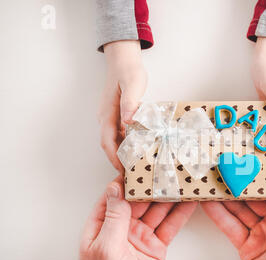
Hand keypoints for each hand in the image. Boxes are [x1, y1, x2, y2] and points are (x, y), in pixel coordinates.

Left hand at [80, 178, 196, 259]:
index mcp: (103, 227)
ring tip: (181, 181)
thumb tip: (114, 189)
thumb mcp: (107, 248)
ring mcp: (140, 237)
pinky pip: (169, 227)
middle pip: (139, 201)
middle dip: (152, 185)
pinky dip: (179, 215)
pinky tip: (187, 204)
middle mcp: (122, 229)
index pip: (115, 196)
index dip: (127, 180)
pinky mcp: (156, 246)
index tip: (139, 163)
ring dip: (169, 197)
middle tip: (166, 169)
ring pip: (157, 211)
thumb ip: (114, 217)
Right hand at [98, 40, 146, 171]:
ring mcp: (110, 117)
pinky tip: (139, 147)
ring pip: (114, 140)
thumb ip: (130, 103)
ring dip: (123, 153)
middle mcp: (106, 118)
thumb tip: (127, 122)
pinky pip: (119, 134)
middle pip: (109, 145)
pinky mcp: (116, 115)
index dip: (114, 157)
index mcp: (107, 114)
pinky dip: (127, 143)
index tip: (123, 170)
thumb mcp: (132, 85)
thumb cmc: (128, 71)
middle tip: (132, 172)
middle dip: (118, 160)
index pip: (107, 142)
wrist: (123, 60)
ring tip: (136, 164)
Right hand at [201, 173, 265, 259]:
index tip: (247, 164)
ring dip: (226, 198)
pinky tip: (210, 206)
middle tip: (223, 171)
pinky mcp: (248, 247)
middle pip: (255, 199)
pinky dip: (220, 217)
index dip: (261, 178)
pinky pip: (232, 228)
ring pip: (241, 211)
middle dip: (239, 186)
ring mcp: (262, 234)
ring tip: (212, 184)